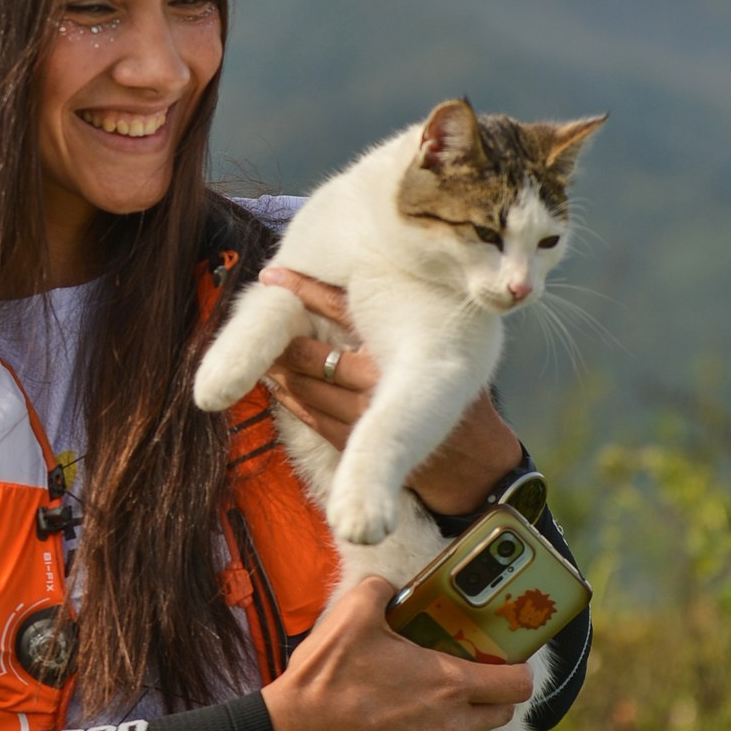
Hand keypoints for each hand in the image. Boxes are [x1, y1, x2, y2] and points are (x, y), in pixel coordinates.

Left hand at [259, 266, 523, 514]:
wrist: (470, 460)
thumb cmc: (457, 393)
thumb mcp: (441, 346)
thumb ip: (400, 316)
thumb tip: (366, 270)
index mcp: (396, 353)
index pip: (339, 312)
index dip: (304, 292)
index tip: (272, 275)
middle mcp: (375, 387)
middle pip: (313, 357)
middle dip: (283, 340)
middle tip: (261, 315)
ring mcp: (359, 420)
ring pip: (304, 389)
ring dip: (280, 370)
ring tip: (263, 350)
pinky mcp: (351, 444)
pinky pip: (310, 418)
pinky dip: (291, 399)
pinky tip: (277, 384)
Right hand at [261, 575, 532, 730]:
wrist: (296, 730)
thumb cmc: (329, 672)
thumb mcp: (355, 612)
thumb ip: (384, 589)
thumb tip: (394, 587)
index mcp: (448, 681)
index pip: (517, 684)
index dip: (519, 669)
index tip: (507, 659)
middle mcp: (452, 723)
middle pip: (503, 712)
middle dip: (498, 693)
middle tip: (478, 675)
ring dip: (477, 719)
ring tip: (457, 702)